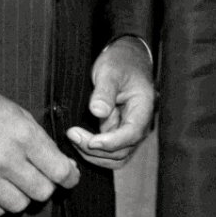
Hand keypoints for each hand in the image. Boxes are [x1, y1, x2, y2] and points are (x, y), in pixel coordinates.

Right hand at [0, 71, 77, 216]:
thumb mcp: (18, 113)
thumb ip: (40, 141)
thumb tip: (63, 165)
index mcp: (23, 135)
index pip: (59, 171)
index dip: (70, 177)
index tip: (70, 178)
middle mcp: (5, 158)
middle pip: (42, 192)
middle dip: (46, 186)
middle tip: (40, 177)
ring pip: (19, 206)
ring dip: (22, 196)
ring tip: (16, 182)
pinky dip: (0, 204)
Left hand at [66, 36, 155, 168]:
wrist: (125, 59)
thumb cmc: (120, 62)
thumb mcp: (110, 71)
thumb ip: (105, 91)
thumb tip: (98, 112)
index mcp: (143, 108)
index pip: (132, 134)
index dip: (111, 142)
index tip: (90, 141)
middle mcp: (139, 124)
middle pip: (122, 151)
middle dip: (96, 149)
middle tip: (72, 134)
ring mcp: (129, 131)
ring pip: (115, 157)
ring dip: (93, 154)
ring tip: (73, 137)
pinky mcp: (118, 133)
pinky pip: (108, 151)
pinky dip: (93, 152)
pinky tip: (78, 140)